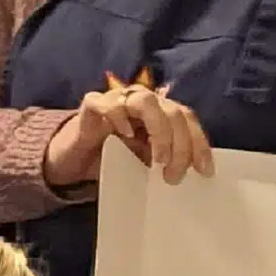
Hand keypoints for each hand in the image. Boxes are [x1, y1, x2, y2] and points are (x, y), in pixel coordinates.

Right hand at [40, 75, 211, 192]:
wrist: (71, 160)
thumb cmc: (111, 160)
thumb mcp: (144, 162)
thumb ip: (164, 160)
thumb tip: (192, 175)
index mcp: (159, 113)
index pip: (187, 120)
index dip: (199, 143)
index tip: (204, 172)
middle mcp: (143, 102)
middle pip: (172, 112)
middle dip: (180, 145)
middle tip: (174, 175)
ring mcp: (117, 99)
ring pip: (147, 102)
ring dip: (159, 131)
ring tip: (157, 160)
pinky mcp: (92, 105)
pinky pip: (109, 103)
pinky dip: (120, 116)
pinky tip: (125, 135)